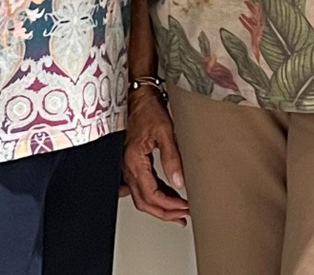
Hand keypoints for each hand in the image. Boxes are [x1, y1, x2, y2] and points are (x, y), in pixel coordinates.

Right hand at [121, 90, 188, 223]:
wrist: (140, 97)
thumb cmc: (149, 110)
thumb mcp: (165, 132)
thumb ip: (172, 158)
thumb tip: (178, 182)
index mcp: (134, 161)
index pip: (151, 194)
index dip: (169, 205)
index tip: (184, 207)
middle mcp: (128, 166)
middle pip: (144, 201)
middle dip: (164, 212)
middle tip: (183, 216)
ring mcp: (128, 166)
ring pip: (141, 196)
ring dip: (160, 206)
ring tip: (179, 211)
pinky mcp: (133, 162)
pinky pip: (142, 186)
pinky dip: (156, 195)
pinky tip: (169, 195)